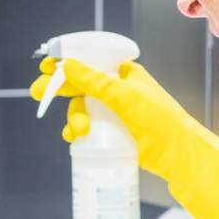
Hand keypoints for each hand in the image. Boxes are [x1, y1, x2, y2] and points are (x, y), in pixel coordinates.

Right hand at [29, 56, 218, 218]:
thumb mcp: (125, 97)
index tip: (48, 66)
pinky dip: (78, 132)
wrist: (179, 156)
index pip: (91, 61)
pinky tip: (75, 138)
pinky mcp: (113, 133)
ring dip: (74, 118)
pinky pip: (88, 128)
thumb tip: (67, 64)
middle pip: (80, 86)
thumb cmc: (161, 121)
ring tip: (79, 131)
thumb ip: (94, 80)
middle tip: (39, 93)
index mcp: (125, 74)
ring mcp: (115, 113)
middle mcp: (119, 90)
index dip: (67, 63)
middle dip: (61, 91)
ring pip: (82, 109)